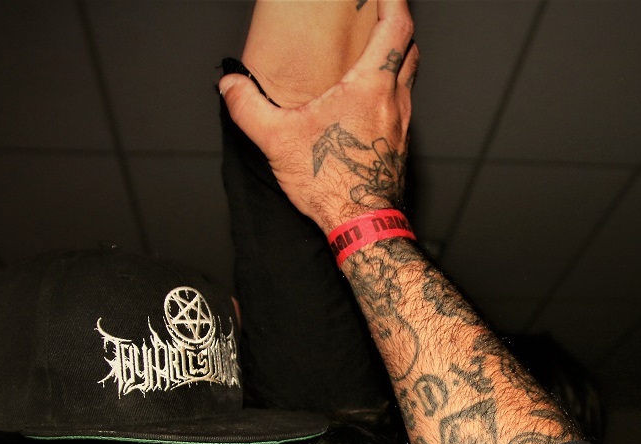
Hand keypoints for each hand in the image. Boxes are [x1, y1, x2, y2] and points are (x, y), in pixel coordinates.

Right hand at [219, 0, 418, 232]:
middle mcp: (394, 100)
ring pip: (408, 76)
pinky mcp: (399, 143)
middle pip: (410, 47)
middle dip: (396, 24)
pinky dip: (389, 88)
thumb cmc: (330, 184)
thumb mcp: (277, 140)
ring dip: (394, 57)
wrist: (361, 225)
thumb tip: (230, 86)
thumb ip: (248, 107)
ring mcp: (401, 123)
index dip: (393, 1)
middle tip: (377, 14)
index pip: (397, 27)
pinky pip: (400, 103)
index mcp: (370, 87)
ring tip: (371, 51)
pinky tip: (366, 98)